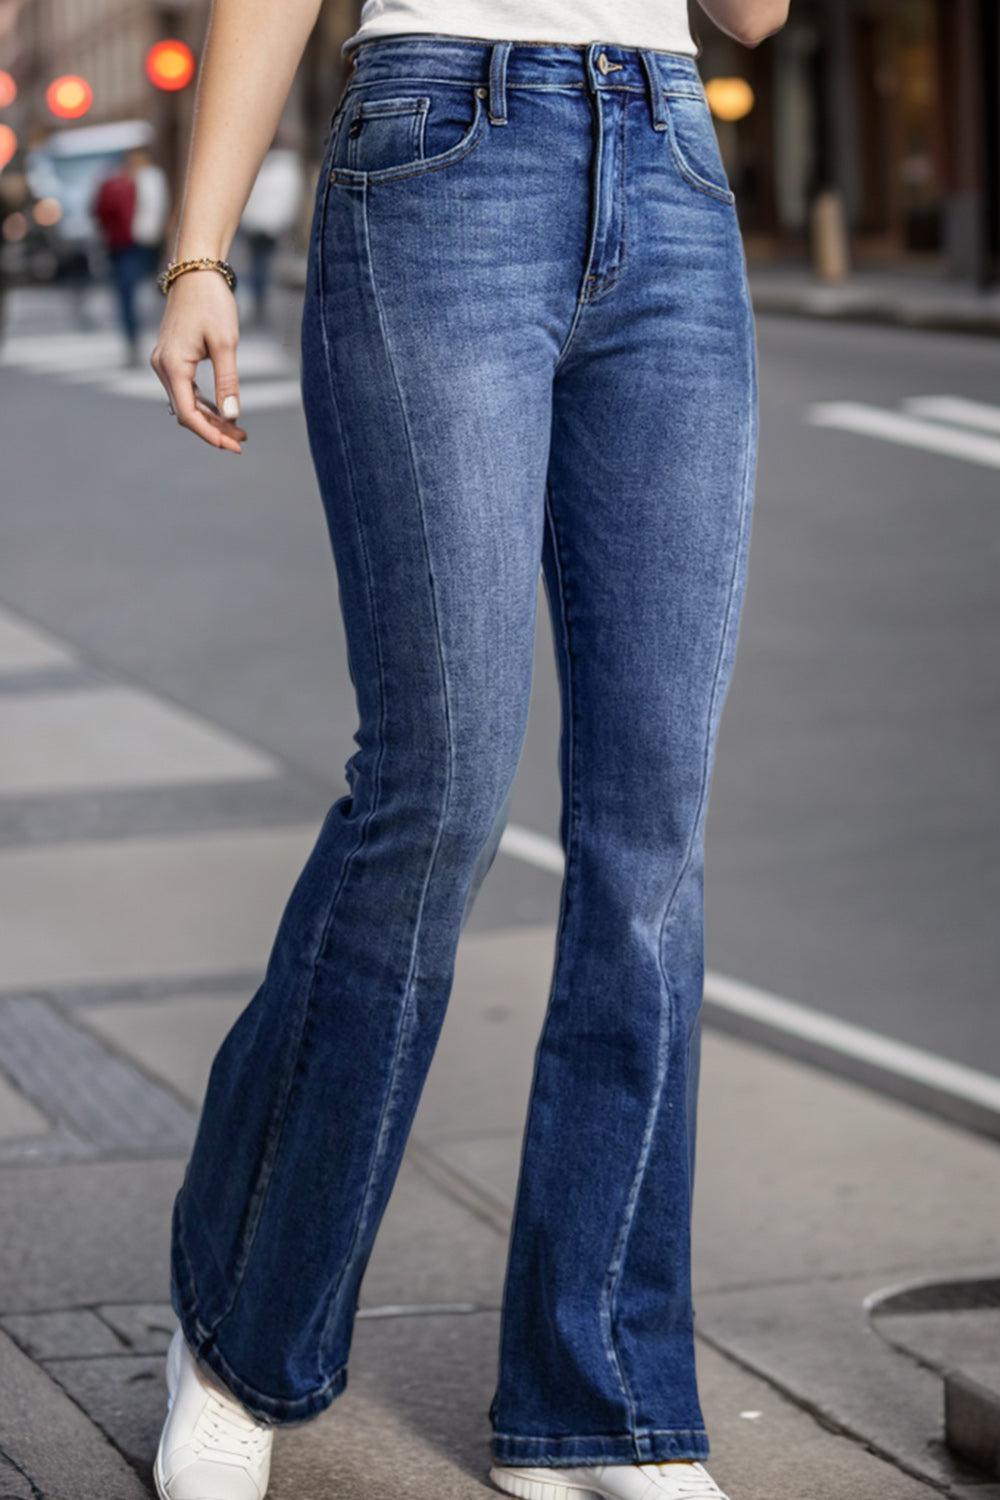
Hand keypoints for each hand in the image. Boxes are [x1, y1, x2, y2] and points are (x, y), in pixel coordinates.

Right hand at [150, 269, 248, 452]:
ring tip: (239, 430)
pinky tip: (225, 412)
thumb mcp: (226, 344)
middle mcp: (162, 366)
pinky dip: (205, 403)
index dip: (210, 434)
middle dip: (214, 429)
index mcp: (172, 365)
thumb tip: (232, 417)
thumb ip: (228, 382)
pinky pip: (186, 390)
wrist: (196, 270)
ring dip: (211, 418)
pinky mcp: (172, 358)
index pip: (187, 414)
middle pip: (186, 412)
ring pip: (186, 403)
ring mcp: (165, 362)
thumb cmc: (212, 302)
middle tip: (243, 441)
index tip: (233, 446)